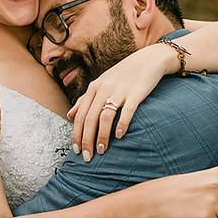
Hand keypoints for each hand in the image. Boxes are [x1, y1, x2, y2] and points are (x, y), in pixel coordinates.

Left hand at [67, 43, 172, 161]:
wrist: (148, 60)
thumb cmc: (123, 75)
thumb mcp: (101, 84)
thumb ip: (85, 99)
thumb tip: (69, 115)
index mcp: (94, 88)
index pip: (80, 115)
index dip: (76, 135)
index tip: (77, 151)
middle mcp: (104, 89)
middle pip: (90, 119)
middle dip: (87, 140)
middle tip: (88, 158)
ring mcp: (119, 90)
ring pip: (105, 117)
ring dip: (102, 136)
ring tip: (103, 151)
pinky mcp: (136, 93)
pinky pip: (127, 111)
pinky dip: (122, 124)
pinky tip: (120, 136)